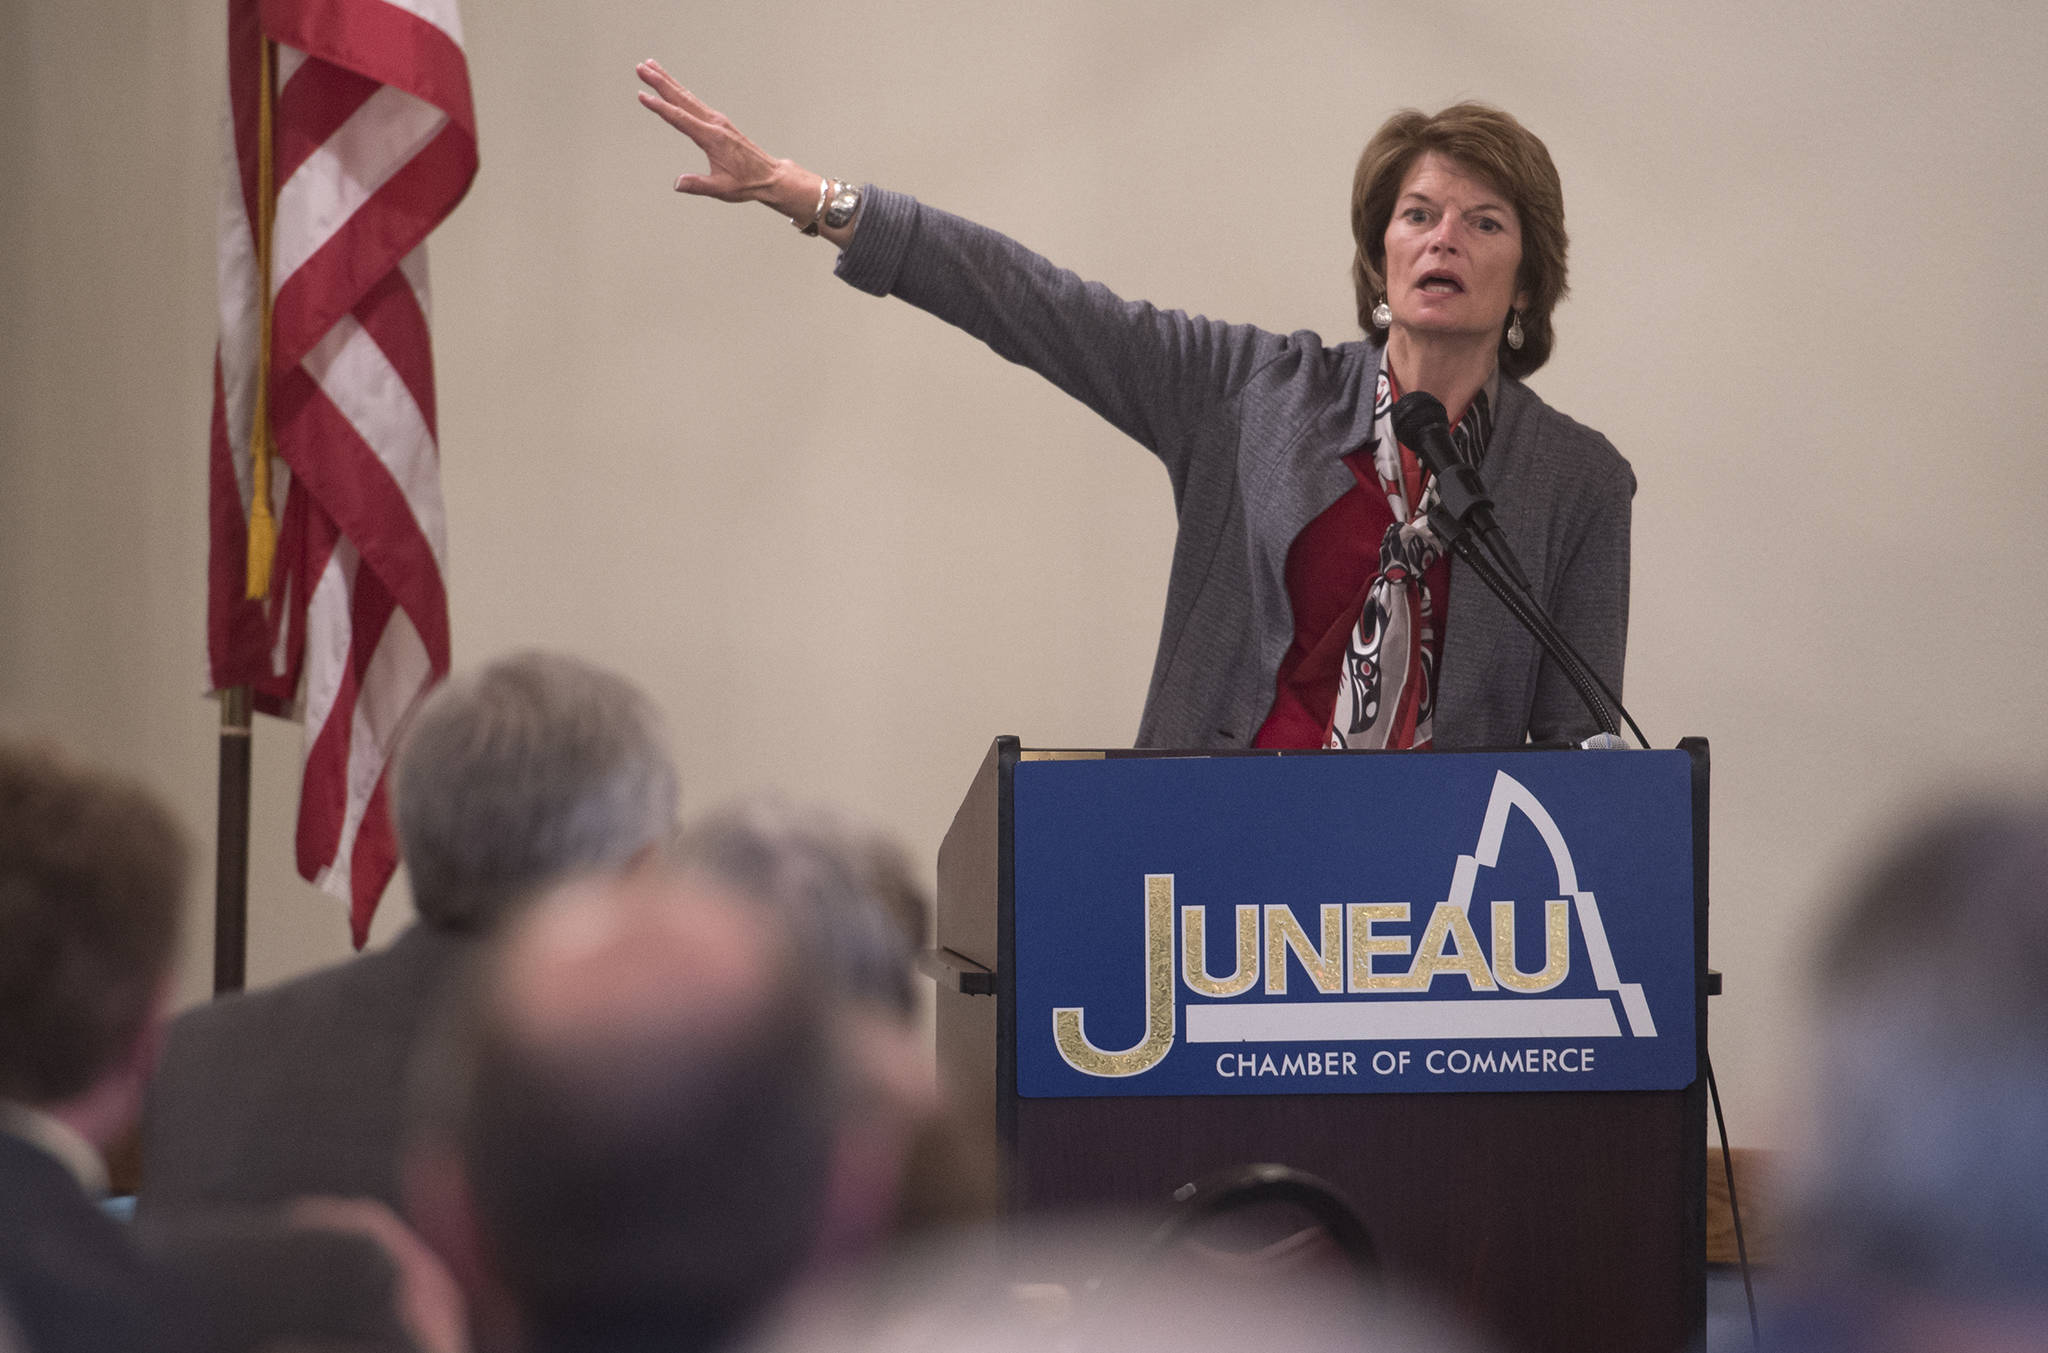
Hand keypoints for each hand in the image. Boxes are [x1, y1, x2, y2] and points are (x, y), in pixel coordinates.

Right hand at [635, 59, 785, 202]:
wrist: (769, 176)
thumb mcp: (722, 189)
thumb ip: (698, 185)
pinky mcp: (718, 121)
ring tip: (649, 66)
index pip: (681, 119)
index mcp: (712, 138)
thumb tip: (677, 183)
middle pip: (682, 99)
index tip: (643, 96)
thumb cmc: (746, 183)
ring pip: (687, 96)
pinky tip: (671, 85)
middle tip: (641, 68)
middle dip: (660, 82)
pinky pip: (694, 101)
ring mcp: (717, 120)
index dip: (661, 107)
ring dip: (667, 80)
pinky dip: (680, 90)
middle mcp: (714, 123)